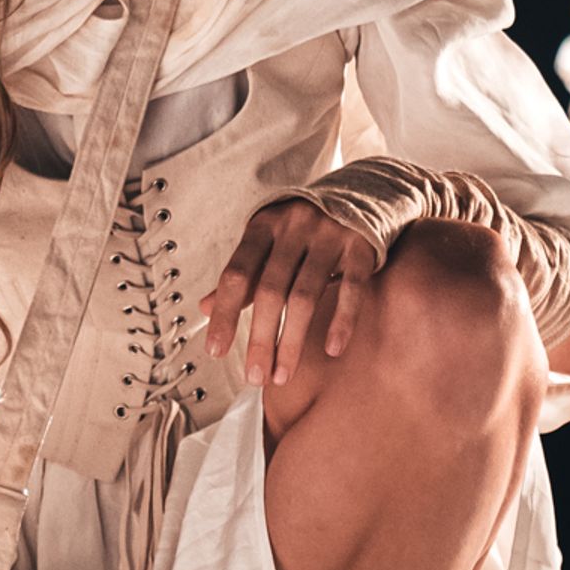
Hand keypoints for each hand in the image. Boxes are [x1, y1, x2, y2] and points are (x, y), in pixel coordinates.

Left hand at [201, 198, 382, 386]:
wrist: (364, 192)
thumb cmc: (306, 228)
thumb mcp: (269, 242)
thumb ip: (243, 274)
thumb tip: (205, 308)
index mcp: (264, 225)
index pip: (236, 274)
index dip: (224, 314)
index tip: (216, 352)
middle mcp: (294, 226)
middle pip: (270, 290)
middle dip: (260, 338)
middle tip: (255, 376)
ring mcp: (330, 234)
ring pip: (305, 295)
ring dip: (291, 340)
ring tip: (282, 375)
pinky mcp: (362, 246)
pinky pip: (351, 288)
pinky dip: (341, 321)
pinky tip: (331, 350)